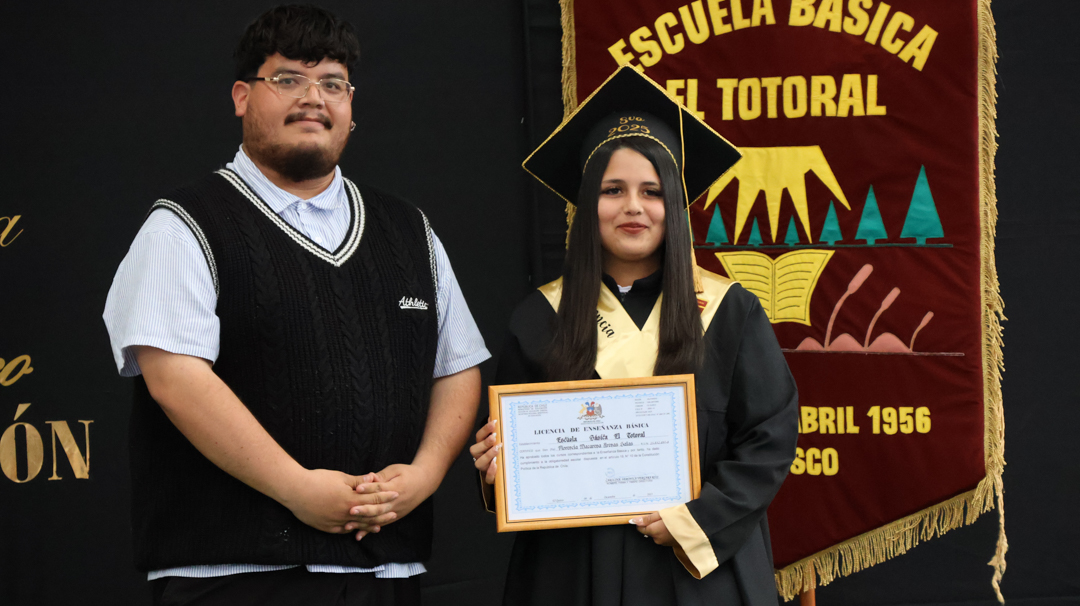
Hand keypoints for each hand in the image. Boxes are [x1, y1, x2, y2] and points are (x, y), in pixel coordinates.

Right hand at [280, 469, 398, 535]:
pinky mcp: (325, 527)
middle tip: (394, 514)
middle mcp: (345, 513)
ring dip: (369, 526)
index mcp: (350, 499)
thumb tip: (372, 478)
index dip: (386, 497)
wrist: (295, 490)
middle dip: (382, 514)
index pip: (373, 499)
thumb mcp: (340, 477)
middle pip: (368, 515)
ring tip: (379, 527)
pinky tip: (355, 530)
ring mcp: (335, 522)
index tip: (396, 494)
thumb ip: (358, 480)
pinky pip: (341, 531)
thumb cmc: (317, 480)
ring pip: (356, 525)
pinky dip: (351, 530)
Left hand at [352, 463, 438, 529]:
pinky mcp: (395, 517)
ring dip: (363, 523)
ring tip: (348, 525)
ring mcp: (396, 511)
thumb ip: (382, 475)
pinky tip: (358, 535)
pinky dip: (369, 530)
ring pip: (378, 519)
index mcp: (396, 488)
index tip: (357, 489)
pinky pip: (381, 524)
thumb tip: (368, 477)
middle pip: (379, 507)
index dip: (369, 488)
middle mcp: (396, 502)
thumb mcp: (395, 470)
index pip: (381, 489)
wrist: (425, 483)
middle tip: (350, 511)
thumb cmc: (408, 473)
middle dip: (364, 510)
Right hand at [469, 419, 500, 484]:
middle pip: (474, 450)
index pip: (479, 436)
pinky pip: (488, 477)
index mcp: (481, 446)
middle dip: (485, 442)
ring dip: (487, 455)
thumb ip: (497, 432)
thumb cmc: (501, 454)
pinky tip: (496, 464)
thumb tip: (495, 417)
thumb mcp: (500, 442)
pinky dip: (491, 471)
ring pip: (479, 463)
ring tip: (498, 449)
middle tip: (495, 437)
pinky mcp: (490, 479)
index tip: (494, 422)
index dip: (485, 430)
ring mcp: (484, 468)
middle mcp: (480, 457)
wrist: (504, 474)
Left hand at [630, 513, 676, 546]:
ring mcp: (664, 543)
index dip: (642, 522)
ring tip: (668, 520)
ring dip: (659, 528)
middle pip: (649, 531)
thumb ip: (648, 519)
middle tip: (660, 516)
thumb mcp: (662, 515)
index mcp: (654, 532)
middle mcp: (658, 539)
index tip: (647, 515)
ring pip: (656, 534)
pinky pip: (663, 537)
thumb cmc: (679, 518)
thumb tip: (634, 521)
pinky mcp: (671, 544)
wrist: (696, 527)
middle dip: (652, 524)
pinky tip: (672, 526)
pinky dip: (665, 531)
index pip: (641, 529)